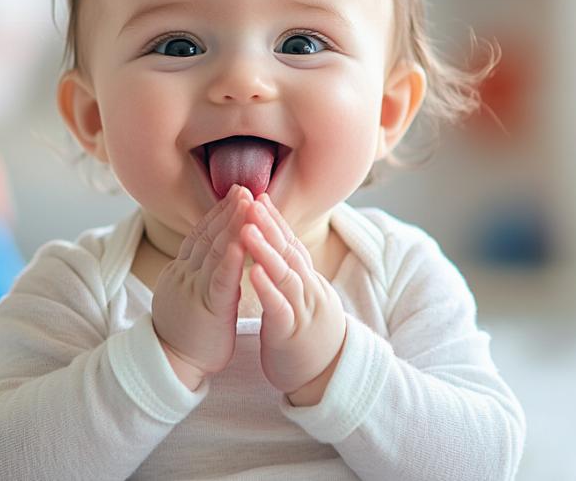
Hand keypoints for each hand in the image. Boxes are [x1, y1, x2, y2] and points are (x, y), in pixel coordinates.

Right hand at [152, 184, 252, 388]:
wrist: (168, 366)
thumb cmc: (184, 335)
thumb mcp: (186, 296)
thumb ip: (197, 274)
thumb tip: (211, 256)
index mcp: (181, 272)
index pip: (200, 234)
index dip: (218, 213)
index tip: (235, 193)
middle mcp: (185, 274)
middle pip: (208, 235)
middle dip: (228, 210)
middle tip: (245, 187)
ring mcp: (194, 289)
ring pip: (215, 251)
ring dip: (233, 224)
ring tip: (248, 202)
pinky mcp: (207, 308)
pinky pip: (220, 279)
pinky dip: (232, 258)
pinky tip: (242, 241)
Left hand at [241, 194, 345, 405]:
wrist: (328, 378)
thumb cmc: (309, 337)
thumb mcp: (303, 300)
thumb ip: (293, 275)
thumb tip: (282, 249)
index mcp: (307, 281)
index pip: (290, 243)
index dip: (275, 220)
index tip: (258, 197)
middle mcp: (308, 290)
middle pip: (288, 251)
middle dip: (268, 225)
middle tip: (250, 201)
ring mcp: (301, 310)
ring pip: (284, 275)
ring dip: (266, 251)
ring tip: (247, 229)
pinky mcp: (290, 333)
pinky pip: (279, 307)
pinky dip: (267, 289)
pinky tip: (253, 274)